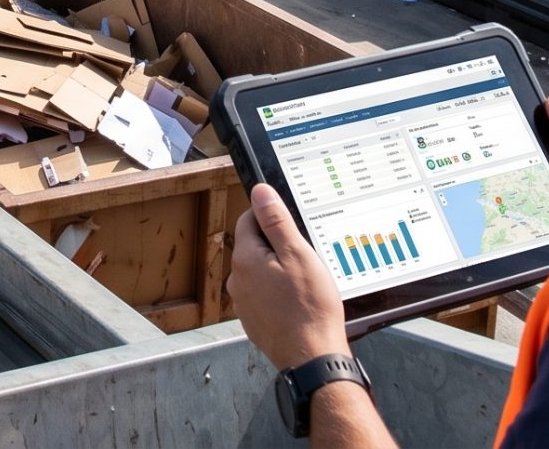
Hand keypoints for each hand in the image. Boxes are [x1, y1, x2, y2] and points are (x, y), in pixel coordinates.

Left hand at [228, 184, 350, 370]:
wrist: (311, 357)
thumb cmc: (309, 308)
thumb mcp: (298, 255)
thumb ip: (276, 222)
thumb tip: (260, 192)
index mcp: (245, 259)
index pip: (248, 220)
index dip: (272, 218)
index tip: (293, 228)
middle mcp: (237, 280)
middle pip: (254, 246)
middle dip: (278, 247)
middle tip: (305, 259)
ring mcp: (243, 302)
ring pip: (260, 271)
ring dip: (278, 271)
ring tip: (305, 284)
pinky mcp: (253, 320)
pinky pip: (264, 295)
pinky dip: (278, 293)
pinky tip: (298, 302)